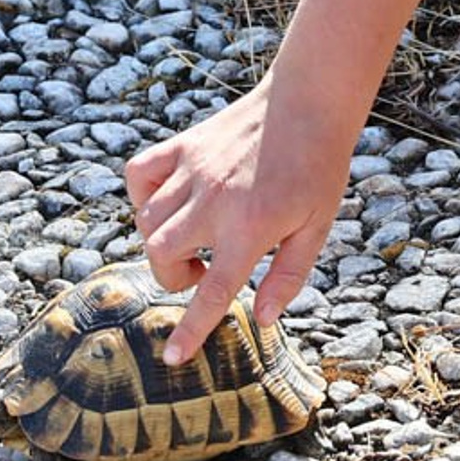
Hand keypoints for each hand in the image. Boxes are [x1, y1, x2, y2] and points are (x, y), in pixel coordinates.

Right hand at [123, 77, 350, 364]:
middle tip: (201, 272)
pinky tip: (167, 202)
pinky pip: (140, 175)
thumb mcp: (317, 228)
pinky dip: (142, 195)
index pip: (211, 293)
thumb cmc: (319, 167)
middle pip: (161, 256)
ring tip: (193, 240)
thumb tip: (263, 319)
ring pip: (147, 223)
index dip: (190, 330)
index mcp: (250, 227)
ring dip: (161, 244)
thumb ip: (288, 277)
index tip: (173, 358)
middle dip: (173, 277)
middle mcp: (213, 201)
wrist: (310, 102)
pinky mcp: (183, 145)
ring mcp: (192, 171)